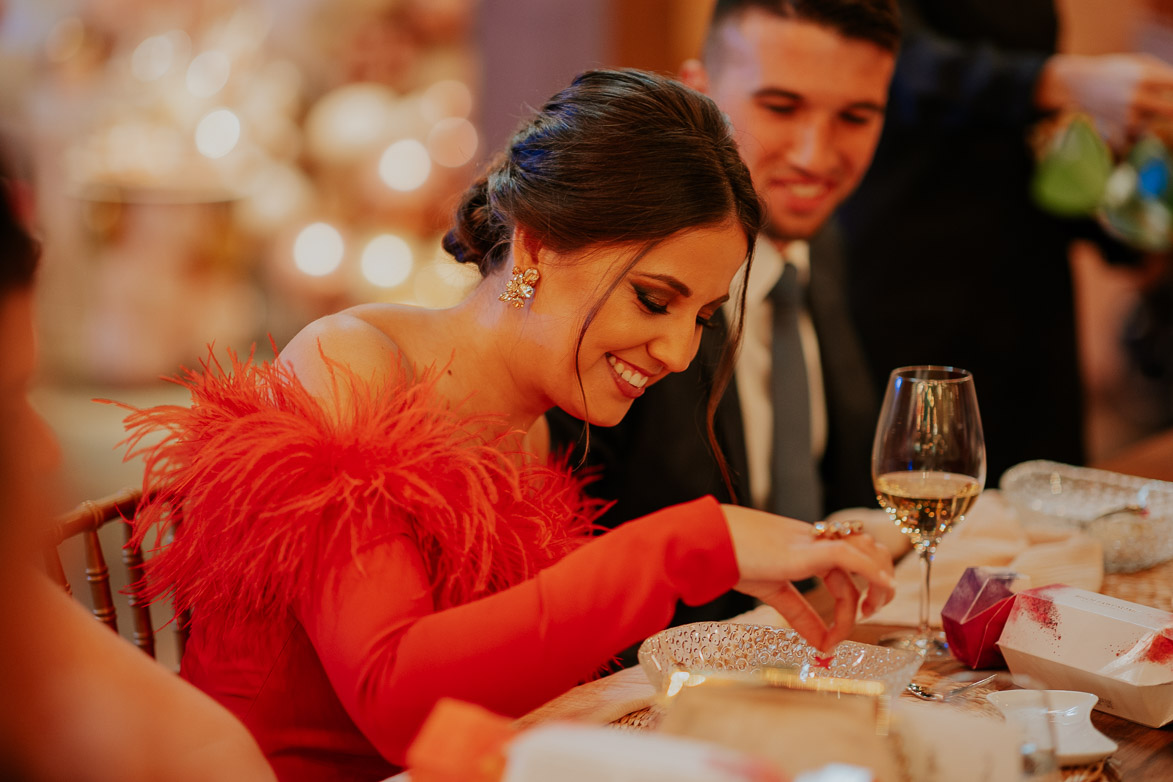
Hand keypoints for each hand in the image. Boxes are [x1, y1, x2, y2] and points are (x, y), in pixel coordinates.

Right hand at [720, 505, 895, 651]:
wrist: (708, 541)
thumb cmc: (728, 558)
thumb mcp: (770, 590)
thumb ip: (797, 614)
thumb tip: (819, 644)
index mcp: (803, 546)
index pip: (842, 565)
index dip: (850, 601)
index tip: (834, 638)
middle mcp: (813, 540)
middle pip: (864, 553)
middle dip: (877, 582)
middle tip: (869, 613)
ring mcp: (811, 542)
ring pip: (864, 553)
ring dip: (877, 582)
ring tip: (868, 612)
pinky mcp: (805, 550)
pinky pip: (850, 556)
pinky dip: (871, 572)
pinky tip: (881, 588)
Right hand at [1037, 53, 1172, 145]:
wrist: (1078, 84)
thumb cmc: (1116, 70)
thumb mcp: (1141, 63)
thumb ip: (1166, 74)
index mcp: (1145, 76)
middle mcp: (1136, 97)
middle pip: (1171, 110)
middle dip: (1171, 110)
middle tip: (1164, 107)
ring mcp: (1126, 115)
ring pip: (1153, 120)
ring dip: (1150, 115)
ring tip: (1133, 103)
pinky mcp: (1119, 129)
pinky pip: (1140, 132)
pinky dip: (1137, 125)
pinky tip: (1126, 114)